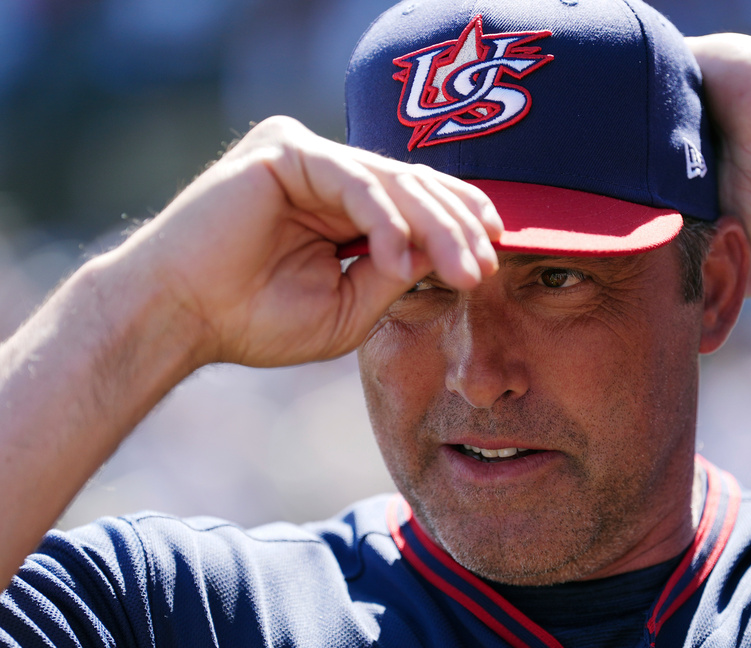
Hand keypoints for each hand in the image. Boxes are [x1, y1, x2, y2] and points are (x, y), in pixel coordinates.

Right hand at [120, 116, 502, 367]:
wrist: (180, 319)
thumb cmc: (256, 319)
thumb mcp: (351, 305)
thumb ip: (397, 273)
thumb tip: (450, 253)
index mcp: (343, 204)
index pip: (416, 199)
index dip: (460, 222)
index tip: (495, 256)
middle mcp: (329, 173)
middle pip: (414, 186)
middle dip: (458, 229)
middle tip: (486, 270)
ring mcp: (307, 156)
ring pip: (392, 180)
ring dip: (434, 227)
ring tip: (462, 270)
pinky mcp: (285, 150)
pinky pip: (353, 180)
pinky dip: (383, 220)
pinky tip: (400, 258)